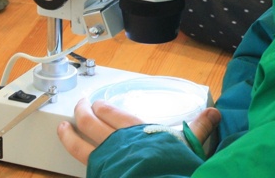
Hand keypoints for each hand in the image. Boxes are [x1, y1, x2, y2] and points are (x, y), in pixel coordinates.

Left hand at [58, 98, 220, 164]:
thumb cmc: (174, 167)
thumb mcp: (188, 145)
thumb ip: (197, 128)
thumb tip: (213, 113)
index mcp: (134, 130)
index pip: (111, 113)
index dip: (101, 107)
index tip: (97, 103)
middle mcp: (115, 142)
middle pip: (90, 122)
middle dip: (81, 111)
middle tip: (79, 106)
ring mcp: (105, 161)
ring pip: (78, 143)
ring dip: (67, 133)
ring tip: (61, 127)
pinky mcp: (100, 175)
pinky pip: (83, 165)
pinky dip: (74, 156)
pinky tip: (73, 156)